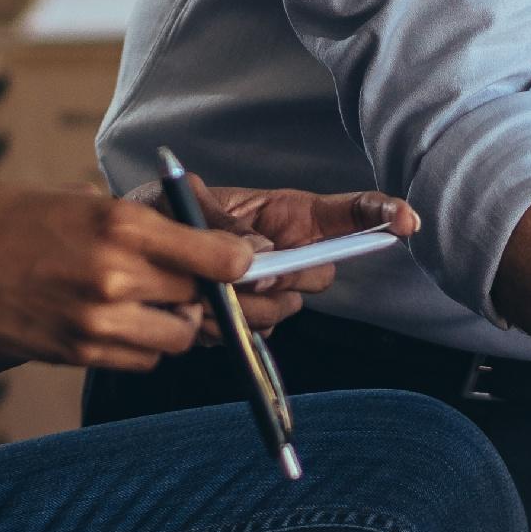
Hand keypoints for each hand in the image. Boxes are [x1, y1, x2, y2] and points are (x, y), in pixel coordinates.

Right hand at [0, 188, 267, 373]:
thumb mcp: (75, 197)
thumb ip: (135, 221)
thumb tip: (190, 234)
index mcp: (120, 224)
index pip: (219, 256)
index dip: (240, 262)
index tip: (243, 261)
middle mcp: (116, 276)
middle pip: (204, 301)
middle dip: (209, 293)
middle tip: (199, 281)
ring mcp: (96, 322)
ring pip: (178, 337)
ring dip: (178, 322)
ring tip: (152, 300)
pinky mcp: (76, 353)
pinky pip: (141, 359)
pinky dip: (144, 344)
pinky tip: (121, 321)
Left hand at [116, 182, 416, 333]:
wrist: (125, 251)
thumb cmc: (158, 212)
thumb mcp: (179, 199)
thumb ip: (214, 215)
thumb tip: (257, 251)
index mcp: (285, 212)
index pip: (347, 213)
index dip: (380, 214)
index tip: (405, 220)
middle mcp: (286, 251)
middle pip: (321, 273)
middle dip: (291, 276)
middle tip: (250, 273)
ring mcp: (269, 289)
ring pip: (286, 308)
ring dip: (250, 304)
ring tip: (203, 290)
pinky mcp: (246, 320)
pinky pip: (254, 332)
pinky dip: (227, 325)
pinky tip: (197, 309)